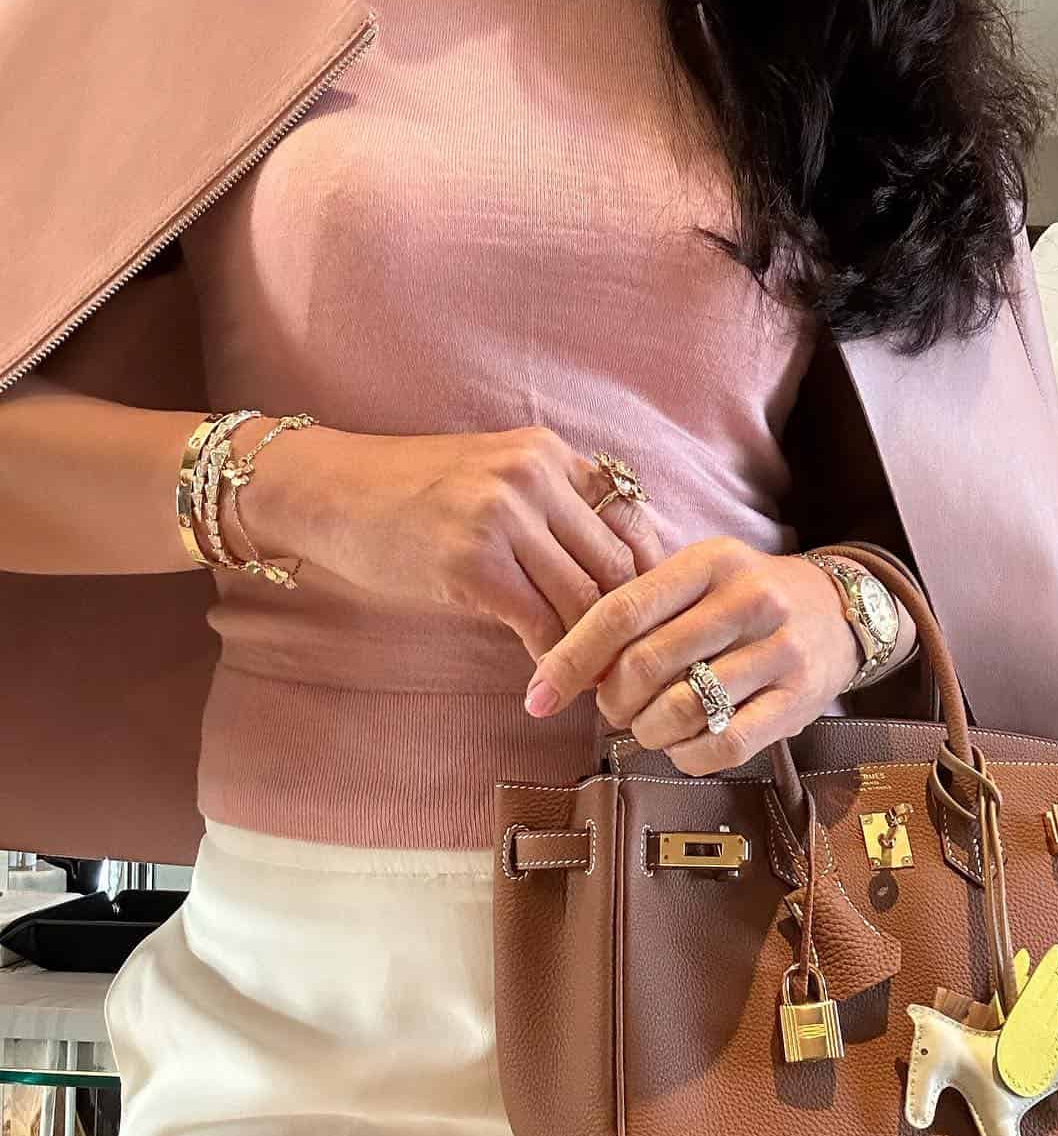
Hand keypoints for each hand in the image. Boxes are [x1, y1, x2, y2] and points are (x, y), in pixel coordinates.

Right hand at [236, 421, 665, 659]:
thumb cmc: (411, 494)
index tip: (652, 617)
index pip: (630, 518)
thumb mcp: (495, 477)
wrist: (328, 491)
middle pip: (616, 562)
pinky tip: (549, 682)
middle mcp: (534, 476)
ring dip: (594, 648)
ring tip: (597, 681)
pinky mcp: (471, 564)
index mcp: (549, 453)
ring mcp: (503, 517)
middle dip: (629, 620)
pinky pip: (539, 623)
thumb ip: (553, 510)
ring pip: (583, 598)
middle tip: (633, 663)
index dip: (648, 575)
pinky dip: (552, 660)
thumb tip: (614, 574)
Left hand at [521, 537, 864, 773]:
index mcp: (709, 562)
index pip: (621, 611)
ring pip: (680, 710)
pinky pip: (723, 746)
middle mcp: (748, 599)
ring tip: (651, 724)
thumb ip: (640, 610)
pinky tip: (685, 743)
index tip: (538, 695)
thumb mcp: (699, 578)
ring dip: (647, 731)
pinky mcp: (799, 700)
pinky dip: (687, 755)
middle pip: (645, 665)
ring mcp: (778, 650)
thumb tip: (567, 668)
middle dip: (610, 700)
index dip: (569, 659)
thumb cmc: (747, 598)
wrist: (840, 610)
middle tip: (612, 707)